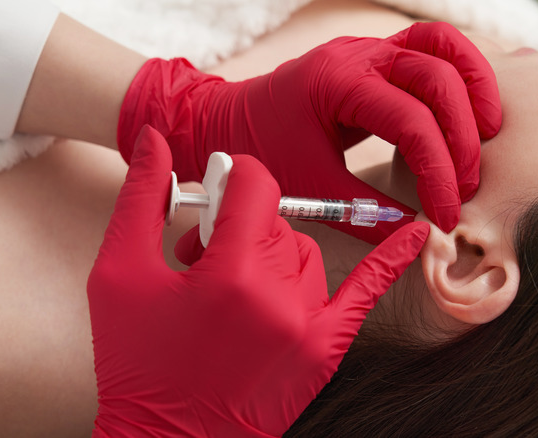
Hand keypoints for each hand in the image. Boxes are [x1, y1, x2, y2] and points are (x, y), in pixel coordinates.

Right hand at [88, 125, 429, 436]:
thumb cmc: (135, 362)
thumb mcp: (120, 273)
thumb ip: (141, 197)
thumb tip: (155, 136)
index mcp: (229, 274)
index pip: (255, 186)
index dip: (233, 176)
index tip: (219, 184)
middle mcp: (279, 297)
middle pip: (277, 221)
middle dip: (240, 225)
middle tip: (204, 254)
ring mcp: (308, 325)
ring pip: (306, 253)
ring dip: (273, 256)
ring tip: (233, 288)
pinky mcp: (324, 349)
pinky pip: (365, 292)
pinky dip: (388, 259)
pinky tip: (417, 231)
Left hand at [117, 22, 499, 243]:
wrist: (223, 119)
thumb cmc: (259, 149)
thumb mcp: (308, 187)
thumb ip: (364, 213)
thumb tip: (415, 236)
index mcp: (336, 84)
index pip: (411, 122)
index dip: (438, 173)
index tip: (445, 215)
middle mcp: (358, 56)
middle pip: (438, 77)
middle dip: (462, 137)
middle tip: (465, 187)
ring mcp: (368, 50)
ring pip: (444, 47)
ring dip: (475, 89)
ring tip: (487, 136)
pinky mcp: (375, 58)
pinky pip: (431, 50)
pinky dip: (458, 77)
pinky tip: (465, 115)